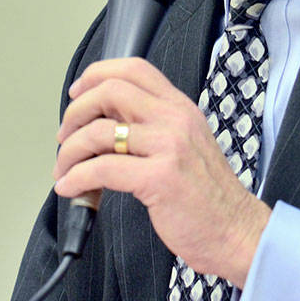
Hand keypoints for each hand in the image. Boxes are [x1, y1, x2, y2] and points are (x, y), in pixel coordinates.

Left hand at [53, 56, 270, 286]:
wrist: (235, 231)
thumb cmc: (208, 196)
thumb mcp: (186, 144)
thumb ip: (152, 127)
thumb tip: (103, 123)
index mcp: (180, 107)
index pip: (133, 69)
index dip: (96, 75)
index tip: (77, 94)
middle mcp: (175, 119)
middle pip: (110, 91)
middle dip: (75, 112)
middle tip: (65, 135)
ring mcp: (168, 146)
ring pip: (99, 131)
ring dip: (69, 151)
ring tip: (64, 169)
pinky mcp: (159, 177)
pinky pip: (102, 169)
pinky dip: (76, 178)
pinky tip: (70, 188)